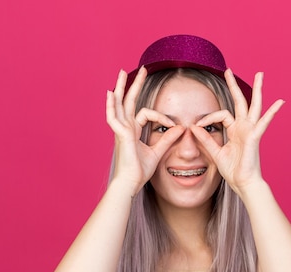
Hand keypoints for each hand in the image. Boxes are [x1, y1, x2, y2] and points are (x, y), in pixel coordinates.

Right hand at [106, 67, 184, 194]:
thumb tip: (181, 128)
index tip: (174, 125)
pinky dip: (110, 105)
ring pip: (118, 104)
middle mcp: (124, 128)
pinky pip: (114, 117)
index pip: (146, 114)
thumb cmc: (139, 172)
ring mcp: (120, 130)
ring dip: (120, 87)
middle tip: (141, 70)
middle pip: (127, 101)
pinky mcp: (120, 135)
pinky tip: (110, 94)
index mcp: (132, 132)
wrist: (130, 183)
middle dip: (134, 85)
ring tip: (121, 72)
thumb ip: (168, 139)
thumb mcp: (157, 152)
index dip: (162, 117)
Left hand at [190, 70, 283, 194]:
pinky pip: (264, 122)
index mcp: (234, 130)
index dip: (208, 117)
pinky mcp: (255, 137)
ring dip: (257, 89)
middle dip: (233, 85)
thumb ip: (206, 140)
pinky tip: (280, 102)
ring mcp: (251, 130)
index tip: (197, 125)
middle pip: (240, 101)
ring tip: (260, 74)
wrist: (243, 183)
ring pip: (254, 105)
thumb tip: (194, 128)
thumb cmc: (233, 170)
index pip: (221, 114)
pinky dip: (272, 112)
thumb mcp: (215, 153)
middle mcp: (244, 127)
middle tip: (228, 70)